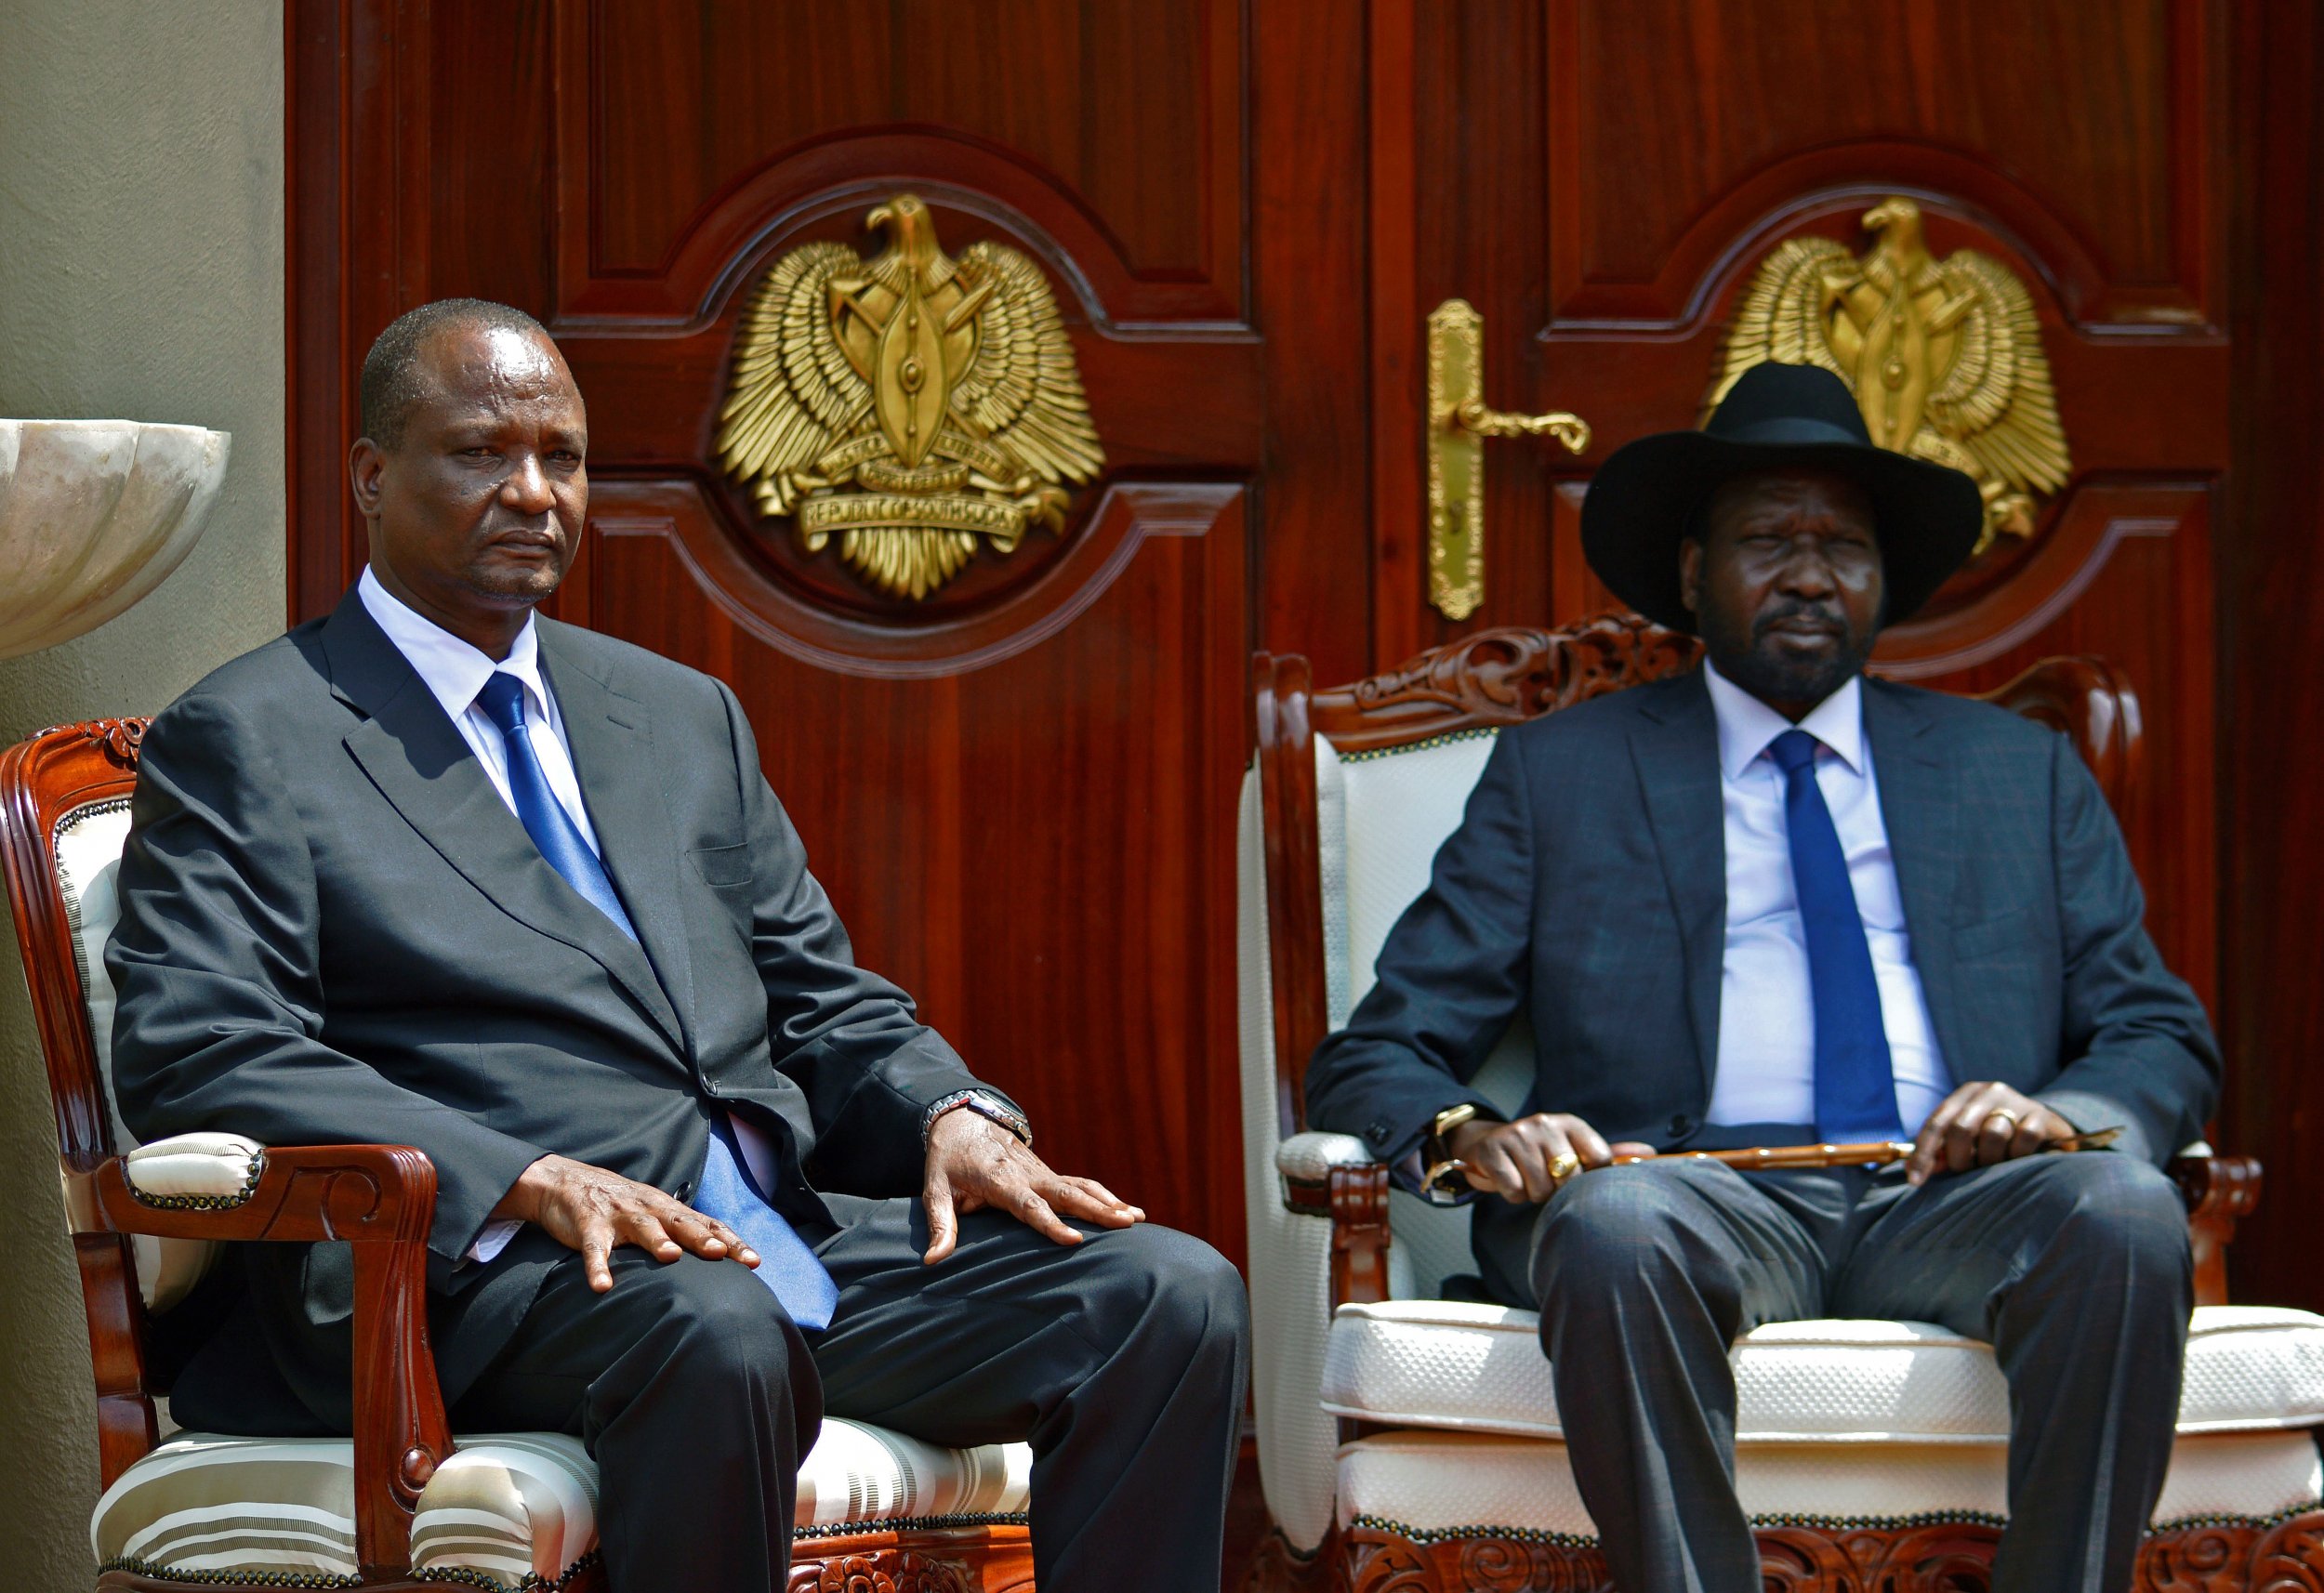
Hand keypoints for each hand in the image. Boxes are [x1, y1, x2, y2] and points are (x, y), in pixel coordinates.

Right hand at [493, 1154, 758, 1292]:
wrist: (568, 1181)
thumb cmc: (623, 1205)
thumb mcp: (657, 1213)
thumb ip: (684, 1231)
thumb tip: (723, 1255)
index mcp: (669, 1209)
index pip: (708, 1224)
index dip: (731, 1242)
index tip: (754, 1262)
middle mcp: (650, 1209)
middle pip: (681, 1222)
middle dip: (701, 1238)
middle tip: (721, 1253)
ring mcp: (620, 1216)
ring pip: (643, 1228)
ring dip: (657, 1241)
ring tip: (671, 1257)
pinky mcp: (589, 1226)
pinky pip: (594, 1248)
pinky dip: (597, 1267)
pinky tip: (602, 1286)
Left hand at [921, 1107, 1142, 1264]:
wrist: (964, 1119)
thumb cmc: (948, 1160)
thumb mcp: (936, 1190)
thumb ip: (940, 1226)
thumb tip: (932, 1261)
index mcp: (999, 1179)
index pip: (1029, 1205)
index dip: (1051, 1223)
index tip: (1075, 1240)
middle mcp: (1026, 1173)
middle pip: (1067, 1193)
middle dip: (1097, 1210)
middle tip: (1125, 1225)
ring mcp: (1041, 1171)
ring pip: (1080, 1186)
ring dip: (1108, 1202)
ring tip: (1136, 1220)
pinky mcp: (1048, 1173)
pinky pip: (1081, 1184)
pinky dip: (1105, 1196)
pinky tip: (1128, 1211)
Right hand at [1446, 1113, 1657, 1202]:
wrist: (1488, 1144)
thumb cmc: (1540, 1152)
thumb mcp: (1574, 1147)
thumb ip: (1610, 1152)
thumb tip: (1652, 1152)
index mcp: (1569, 1123)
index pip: (1600, 1156)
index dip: (1591, 1175)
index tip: (1577, 1174)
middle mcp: (1544, 1123)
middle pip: (1569, 1177)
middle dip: (1557, 1188)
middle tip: (1546, 1179)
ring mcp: (1517, 1135)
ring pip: (1540, 1187)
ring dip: (1534, 1193)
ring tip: (1527, 1178)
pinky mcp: (1493, 1151)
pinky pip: (1514, 1190)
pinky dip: (1513, 1194)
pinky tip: (1510, 1180)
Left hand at [1904, 1082, 2074, 1185]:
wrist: (2048, 1129)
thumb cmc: (2000, 1139)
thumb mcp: (1970, 1141)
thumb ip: (1943, 1152)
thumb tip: (1916, 1172)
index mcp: (1964, 1095)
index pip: (1936, 1123)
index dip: (1923, 1153)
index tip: (1915, 1181)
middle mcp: (1988, 1091)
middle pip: (1961, 1127)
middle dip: (1959, 1158)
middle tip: (1966, 1172)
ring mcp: (2016, 1100)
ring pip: (1993, 1133)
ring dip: (1990, 1159)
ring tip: (1996, 1165)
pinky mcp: (2041, 1114)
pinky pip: (2024, 1137)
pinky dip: (2018, 1154)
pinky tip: (2020, 1159)